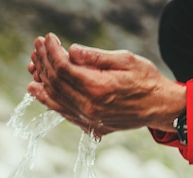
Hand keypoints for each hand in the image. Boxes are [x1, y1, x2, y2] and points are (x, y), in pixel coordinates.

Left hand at [27, 33, 185, 137]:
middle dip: (44, 62)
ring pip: (55, 100)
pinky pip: (63, 112)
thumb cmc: (147, 80)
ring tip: (32, 65)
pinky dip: (49, 100)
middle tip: (38, 46)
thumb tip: (72, 51)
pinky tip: (39, 90)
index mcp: (99, 89)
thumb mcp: (126, 60)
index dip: (52, 51)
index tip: (49, 38)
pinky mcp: (91, 125)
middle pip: (56, 84)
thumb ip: (96, 57)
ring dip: (41, 81)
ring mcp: (89, 120)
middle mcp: (90, 108)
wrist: (160, 107)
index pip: (64, 69)